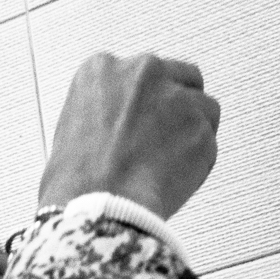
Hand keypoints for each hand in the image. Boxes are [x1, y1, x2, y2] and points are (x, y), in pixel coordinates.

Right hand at [39, 52, 220, 218]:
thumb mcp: (69, 128)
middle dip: (176, 108)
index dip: (144, 102)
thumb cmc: (76, 182)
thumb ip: (103, 111)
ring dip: (192, 133)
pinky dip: (198, 163)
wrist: (97, 208)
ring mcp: (177, 97)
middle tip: (162, 142)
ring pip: (204, 108)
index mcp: (103, 69)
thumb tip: (121, 122)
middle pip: (181, 78)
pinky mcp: (201, 127)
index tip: (140, 123)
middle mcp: (144, 72)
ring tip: (167, 166)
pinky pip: (209, 143)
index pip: (142, 72)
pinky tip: (172, 181)